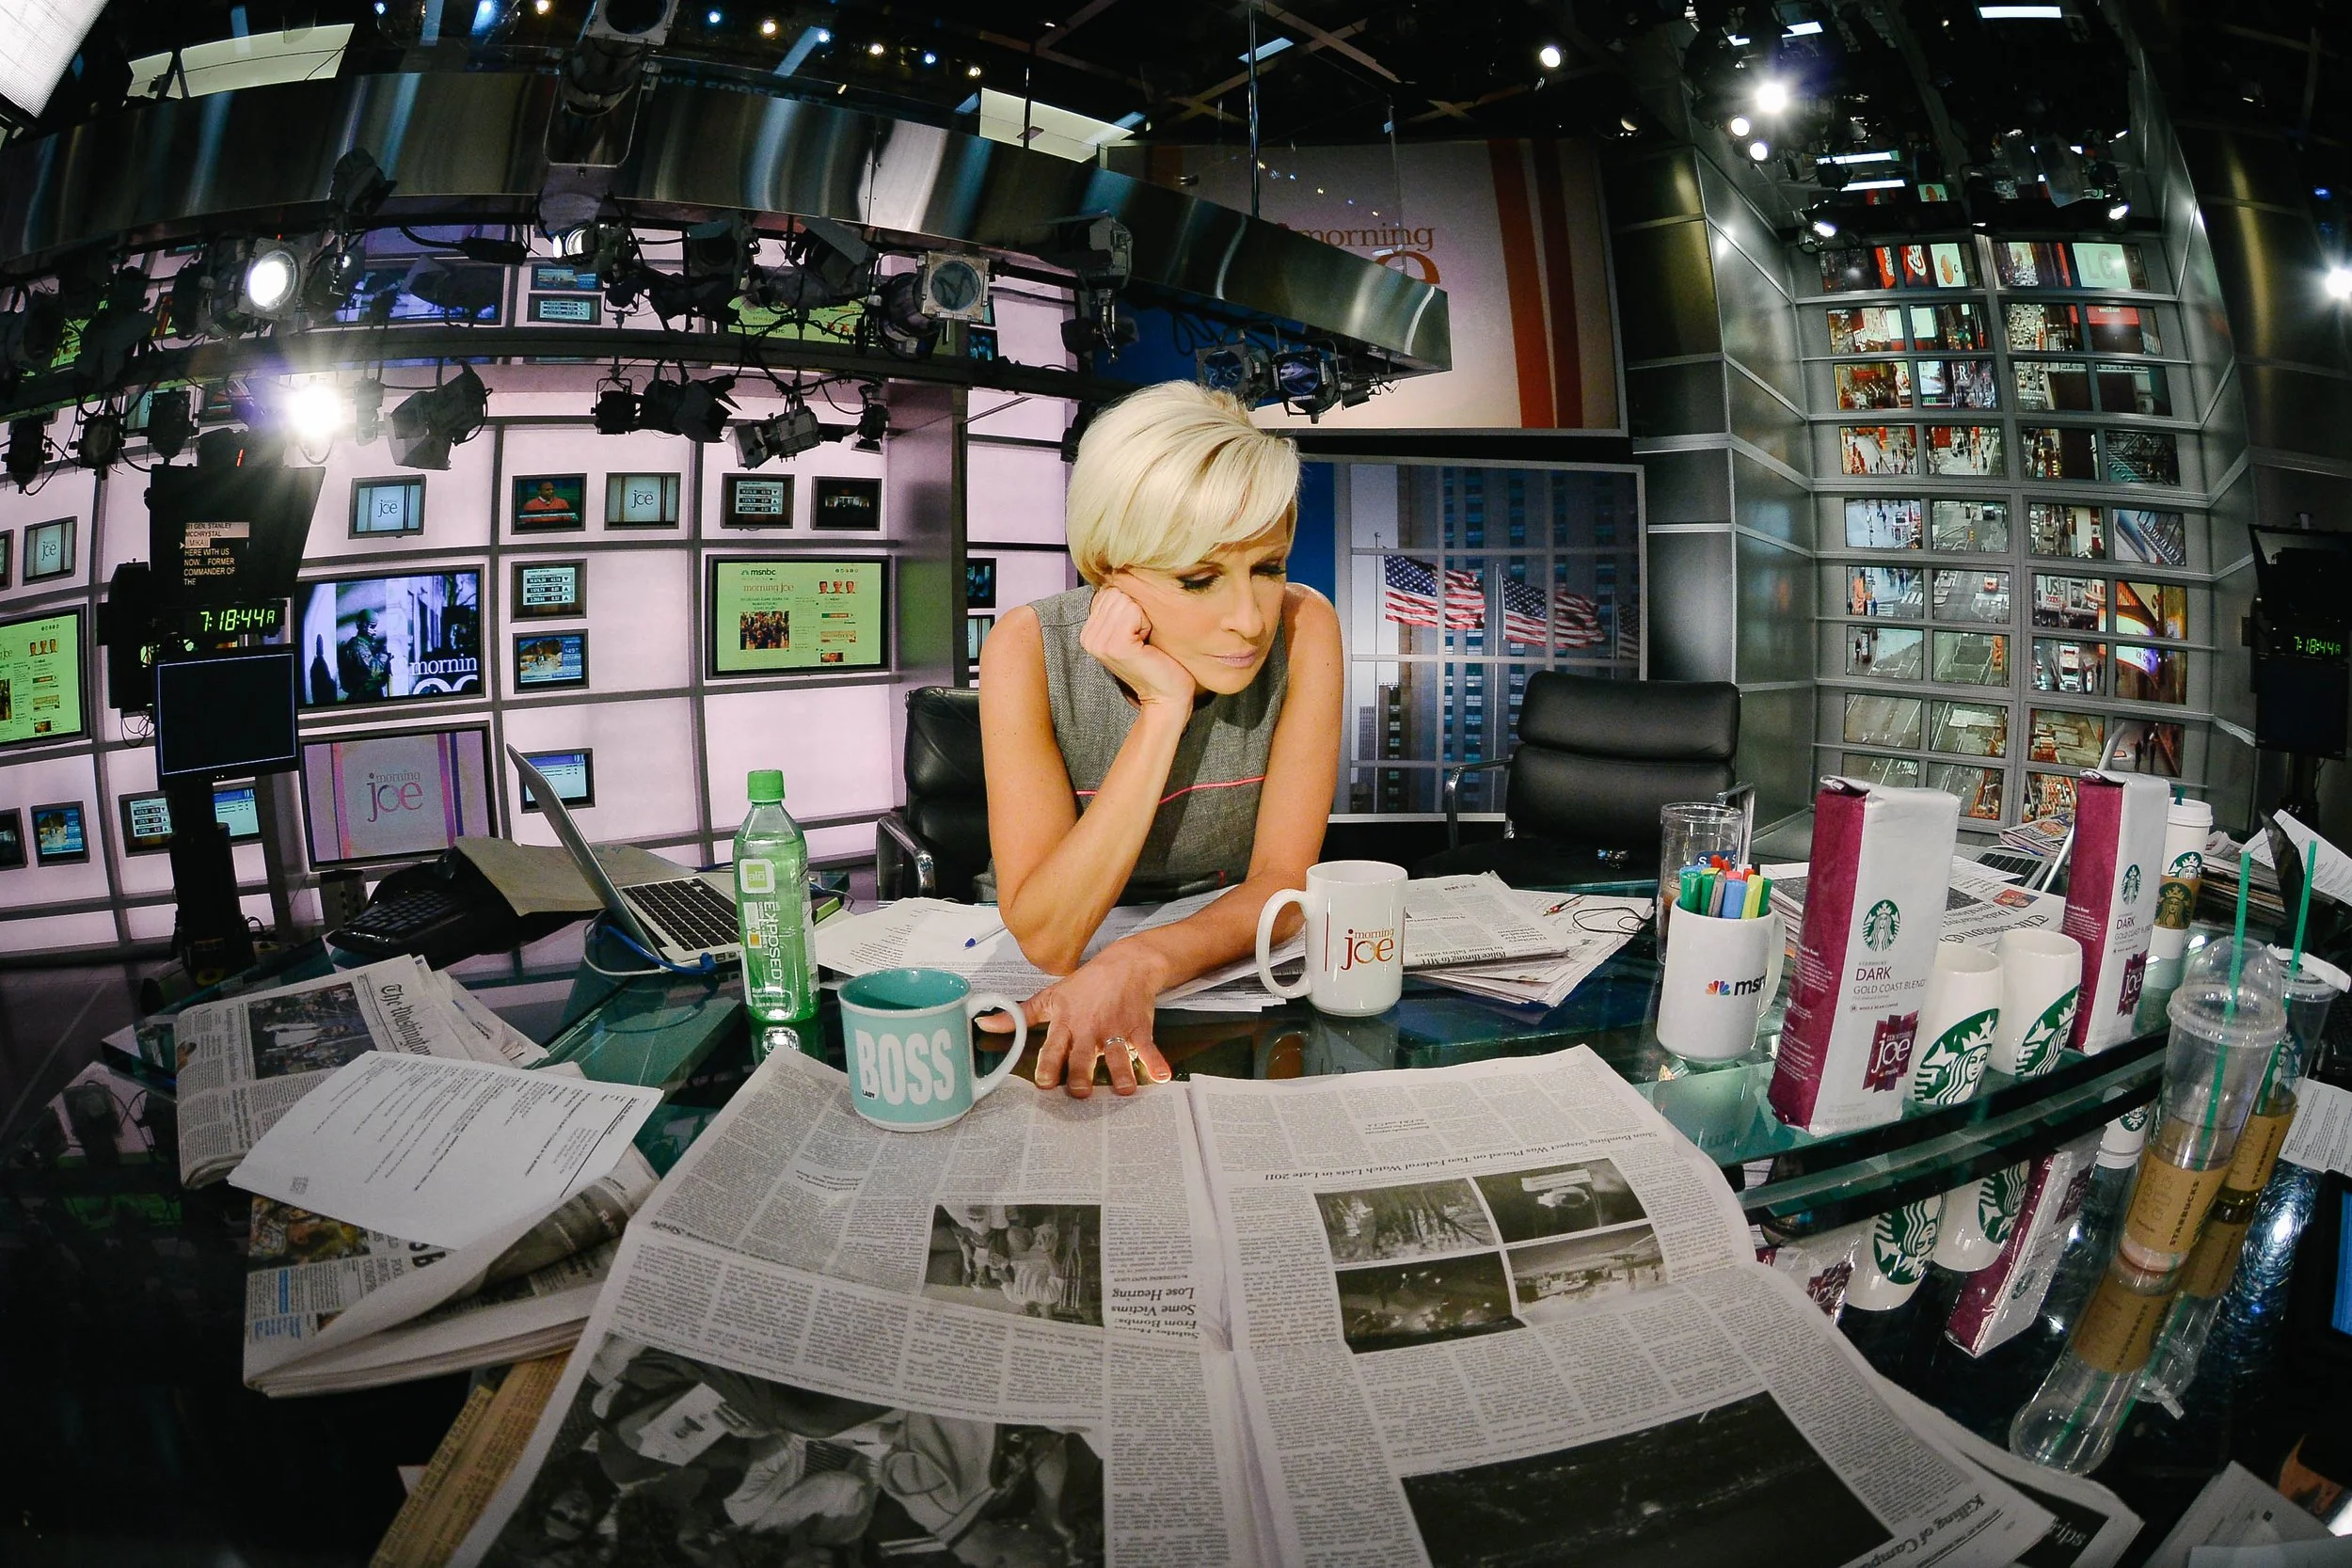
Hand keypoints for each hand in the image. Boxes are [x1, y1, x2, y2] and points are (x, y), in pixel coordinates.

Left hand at [976, 943, 1172, 1097]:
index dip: (1049, 1065)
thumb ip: (1019, 1016)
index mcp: (1066, 1023)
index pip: (1054, 1047)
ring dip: (1120, 1073)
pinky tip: (1161, 1077)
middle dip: (1082, 1075)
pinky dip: (1156, 1061)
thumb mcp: (1049, 997)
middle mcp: (1089, 1029)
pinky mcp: (1138, 1029)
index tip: (1045, 1083)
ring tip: (1123, 1091)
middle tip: (1080, 1092)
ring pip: (1116, 1055)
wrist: (1126, 964)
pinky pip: (1148, 1048)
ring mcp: (1115, 1029)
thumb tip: (984, 1025)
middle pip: (1083, 1056)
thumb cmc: (1085, 984)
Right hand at [1080, 586, 1194, 710]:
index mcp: (1088, 631)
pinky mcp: (1115, 645)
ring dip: (1144, 617)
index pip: (1109, 590)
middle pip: (1117, 592)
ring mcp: (1099, 641)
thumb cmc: (1158, 660)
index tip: (1136, 632)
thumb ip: (1120, 606)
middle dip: (1138, 610)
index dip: (1131, 606)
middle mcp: (1087, 636)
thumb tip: (1122, 573)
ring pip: (1126, 600)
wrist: (1167, 694)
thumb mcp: (1133, 628)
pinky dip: (1147, 624)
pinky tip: (1147, 644)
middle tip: (1142, 638)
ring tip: (1144, 641)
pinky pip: (1134, 611)